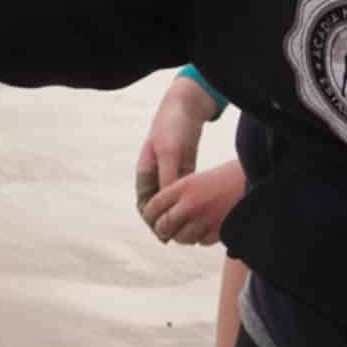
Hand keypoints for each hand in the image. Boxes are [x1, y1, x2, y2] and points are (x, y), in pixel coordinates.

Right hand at [133, 70, 221, 222]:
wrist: (186, 107)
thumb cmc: (173, 127)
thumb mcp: (170, 153)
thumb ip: (168, 177)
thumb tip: (168, 204)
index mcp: (145, 171)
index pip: (145, 205)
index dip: (152, 222)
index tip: (164, 235)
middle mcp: (155, 175)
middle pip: (157, 207)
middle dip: (166, 223)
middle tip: (180, 239)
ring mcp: (170, 172)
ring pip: (172, 202)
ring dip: (179, 215)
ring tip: (191, 231)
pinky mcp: (184, 169)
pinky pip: (184, 193)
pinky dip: (189, 204)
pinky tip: (201, 214)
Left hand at [143, 159, 246, 245]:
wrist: (258, 180)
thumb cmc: (229, 176)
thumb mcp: (200, 178)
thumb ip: (182, 193)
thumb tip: (164, 211)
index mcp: (183, 187)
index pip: (154, 206)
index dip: (149, 215)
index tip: (151, 217)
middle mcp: (190, 204)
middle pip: (164, 226)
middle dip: (162, 230)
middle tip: (164, 230)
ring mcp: (205, 220)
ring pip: (182, 238)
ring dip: (181, 236)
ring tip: (184, 231)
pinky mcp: (219, 231)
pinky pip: (201, 241)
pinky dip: (200, 239)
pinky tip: (203, 231)